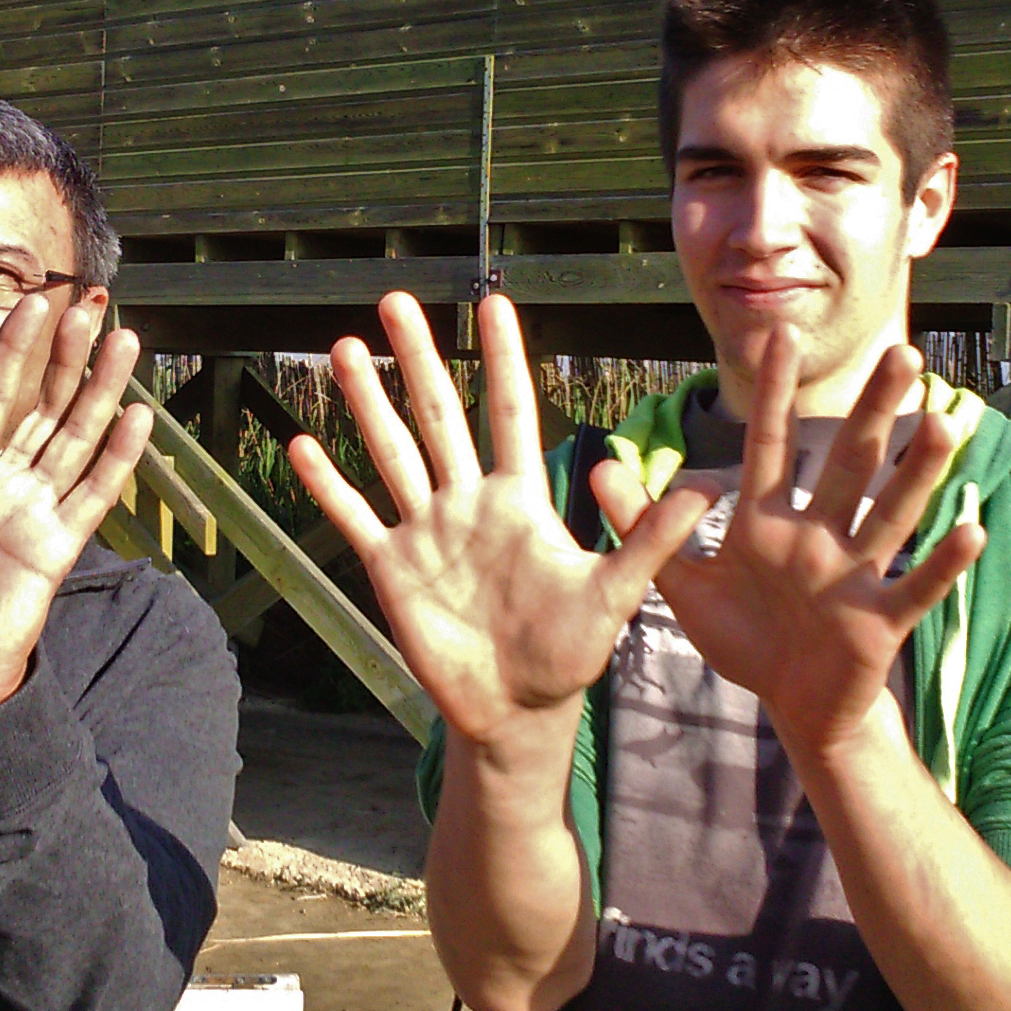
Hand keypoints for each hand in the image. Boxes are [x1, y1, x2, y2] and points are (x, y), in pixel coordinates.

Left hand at [0, 294, 151, 720]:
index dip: (8, 350)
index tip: (29, 300)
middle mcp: (0, 482)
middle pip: (38, 402)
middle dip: (60, 352)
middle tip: (85, 296)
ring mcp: (32, 512)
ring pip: (72, 437)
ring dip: (99, 389)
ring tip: (125, 338)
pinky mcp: (52, 548)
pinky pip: (89, 495)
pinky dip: (115, 458)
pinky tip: (139, 419)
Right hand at [289, 293, 710, 750]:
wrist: (517, 710)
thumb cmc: (569, 651)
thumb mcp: (616, 593)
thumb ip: (651, 538)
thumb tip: (710, 488)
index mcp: (521, 497)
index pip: (512, 411)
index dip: (504, 357)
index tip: (495, 302)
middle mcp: (469, 501)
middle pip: (440, 414)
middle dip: (418, 358)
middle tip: (396, 300)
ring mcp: (427, 531)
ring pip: (392, 451)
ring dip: (366, 402)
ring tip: (340, 349)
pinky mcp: (392, 568)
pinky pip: (355, 517)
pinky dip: (328, 485)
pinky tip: (300, 446)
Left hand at [596, 332, 984, 757]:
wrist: (793, 707)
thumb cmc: (747, 638)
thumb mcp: (684, 583)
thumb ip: (645, 526)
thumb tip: (596, 468)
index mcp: (768, 521)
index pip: (770, 444)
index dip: (772, 393)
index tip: (778, 334)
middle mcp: (818, 536)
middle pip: (847, 463)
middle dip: (871, 411)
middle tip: (900, 352)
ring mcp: (853, 575)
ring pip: (889, 514)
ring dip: (917, 472)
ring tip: (940, 422)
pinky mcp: (880, 620)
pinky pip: (915, 588)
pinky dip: (944, 563)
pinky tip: (972, 528)